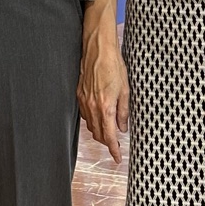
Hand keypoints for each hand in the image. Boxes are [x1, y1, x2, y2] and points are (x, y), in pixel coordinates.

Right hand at [78, 11, 130, 161]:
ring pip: (90, 125)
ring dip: (99, 132)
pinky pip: (85, 114)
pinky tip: (100, 117)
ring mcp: (84, 100)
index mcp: (106, 106)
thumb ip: (123, 111)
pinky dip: (93, 120)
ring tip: (109, 132)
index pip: (108, 136)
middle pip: (98, 134)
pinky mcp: (79, 94)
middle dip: (106, 142)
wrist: (97, 48)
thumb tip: (122, 127)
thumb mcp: (125, 89)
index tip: (117, 158)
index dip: (113, 150)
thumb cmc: (114, 64)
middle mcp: (92, 106)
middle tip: (116, 145)